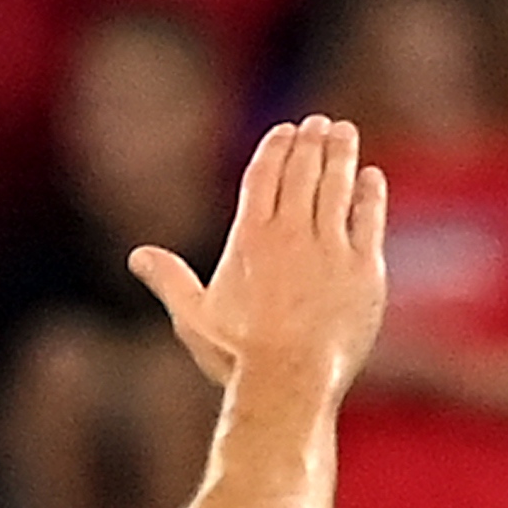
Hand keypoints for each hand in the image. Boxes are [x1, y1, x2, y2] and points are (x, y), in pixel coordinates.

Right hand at [128, 116, 386, 400]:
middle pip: (302, 171)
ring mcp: (331, 249)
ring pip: (337, 186)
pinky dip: (369, 193)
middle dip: (310, 142)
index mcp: (250, 237)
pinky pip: (368, 219)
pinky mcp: (364, 270)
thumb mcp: (194, 317)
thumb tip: (138, 256)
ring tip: (344, 133)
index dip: (276, 148)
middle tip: (318, 125)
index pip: (264, 174)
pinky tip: (370, 178)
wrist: (290, 382)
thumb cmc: (238, 356)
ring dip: (340, 154)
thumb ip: (170, 280)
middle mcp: (291, 233)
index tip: (286, 131)